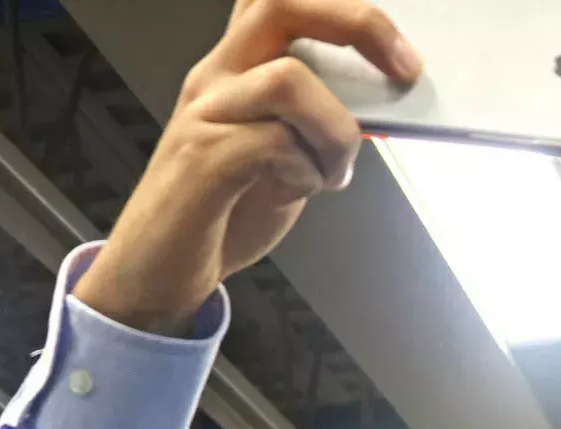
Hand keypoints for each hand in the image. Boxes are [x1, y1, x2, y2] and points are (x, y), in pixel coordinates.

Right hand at [73, 0, 420, 332]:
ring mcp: (205, 114)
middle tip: (403, 70)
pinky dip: (307, 174)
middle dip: (358, 24)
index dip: (346, 9)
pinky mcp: (202, 160)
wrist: (157, 271)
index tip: (401, 49)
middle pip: (282, 4)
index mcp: (237, 68)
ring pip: (289, 80)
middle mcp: (216, 77)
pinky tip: (296, 193)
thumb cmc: (222, 212)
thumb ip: (317, 120)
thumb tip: (379, 105)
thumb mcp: (283, 155)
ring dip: (335, 132)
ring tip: (330, 173)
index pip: (280, 2)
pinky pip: (275, 143)